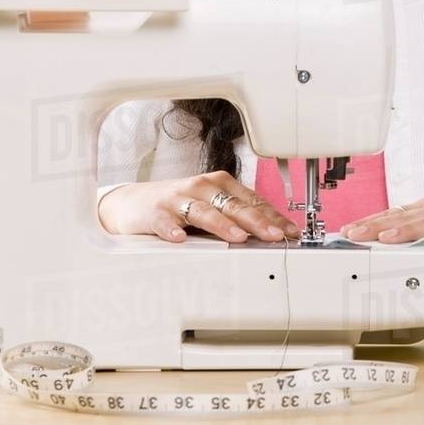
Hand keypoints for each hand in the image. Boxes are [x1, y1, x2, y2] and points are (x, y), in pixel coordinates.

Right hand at [98, 170, 300, 243]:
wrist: (132, 203)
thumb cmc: (178, 205)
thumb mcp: (211, 207)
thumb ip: (236, 217)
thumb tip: (269, 234)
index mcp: (220, 185)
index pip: (252, 201)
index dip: (273, 217)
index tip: (291, 232)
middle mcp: (202, 187)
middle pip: (233, 205)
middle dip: (257, 221)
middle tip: (274, 236)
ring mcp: (178, 198)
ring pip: (204, 211)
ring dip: (222, 225)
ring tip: (238, 238)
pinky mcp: (155, 212)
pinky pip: (165, 221)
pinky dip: (173, 230)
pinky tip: (181, 239)